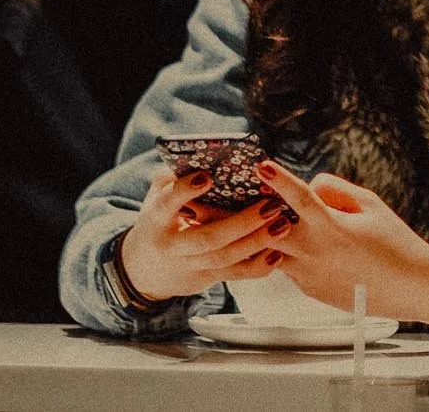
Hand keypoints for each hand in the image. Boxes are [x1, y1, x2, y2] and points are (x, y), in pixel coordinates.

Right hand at [117, 169, 294, 302]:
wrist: (145, 269)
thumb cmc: (160, 218)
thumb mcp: (157, 195)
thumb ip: (176, 175)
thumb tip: (205, 152)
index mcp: (157, 218)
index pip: (168, 204)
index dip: (185, 192)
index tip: (207, 177)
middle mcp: (172, 245)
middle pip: (207, 237)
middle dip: (241, 223)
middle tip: (270, 205)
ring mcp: (190, 264)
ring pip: (225, 258)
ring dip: (256, 242)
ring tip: (283, 224)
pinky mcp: (206, 277)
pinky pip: (234, 275)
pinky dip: (258, 267)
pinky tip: (278, 254)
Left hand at [254, 161, 428, 325]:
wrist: (408, 287)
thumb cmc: (395, 242)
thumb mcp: (372, 206)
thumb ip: (336, 191)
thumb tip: (310, 188)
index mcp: (331, 227)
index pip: (298, 197)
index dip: (279, 179)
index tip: (263, 165)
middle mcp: (313, 253)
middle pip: (269, 229)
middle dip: (263, 213)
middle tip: (264, 200)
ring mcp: (307, 275)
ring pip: (274, 250)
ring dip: (278, 236)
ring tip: (297, 227)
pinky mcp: (308, 289)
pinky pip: (290, 266)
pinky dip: (296, 254)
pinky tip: (321, 252)